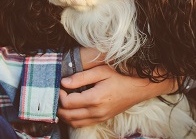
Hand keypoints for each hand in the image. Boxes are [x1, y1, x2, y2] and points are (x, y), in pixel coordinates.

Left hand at [58, 65, 177, 127]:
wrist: (139, 88)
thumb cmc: (121, 76)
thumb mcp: (101, 71)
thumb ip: (81, 77)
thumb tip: (64, 82)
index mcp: (95, 98)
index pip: (68, 102)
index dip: (59, 94)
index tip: (59, 85)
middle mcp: (96, 112)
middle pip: (68, 115)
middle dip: (58, 106)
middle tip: (56, 94)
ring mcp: (99, 117)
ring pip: (74, 122)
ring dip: (64, 114)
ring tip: (61, 102)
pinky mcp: (102, 119)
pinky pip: (82, 124)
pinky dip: (72, 119)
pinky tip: (71, 109)